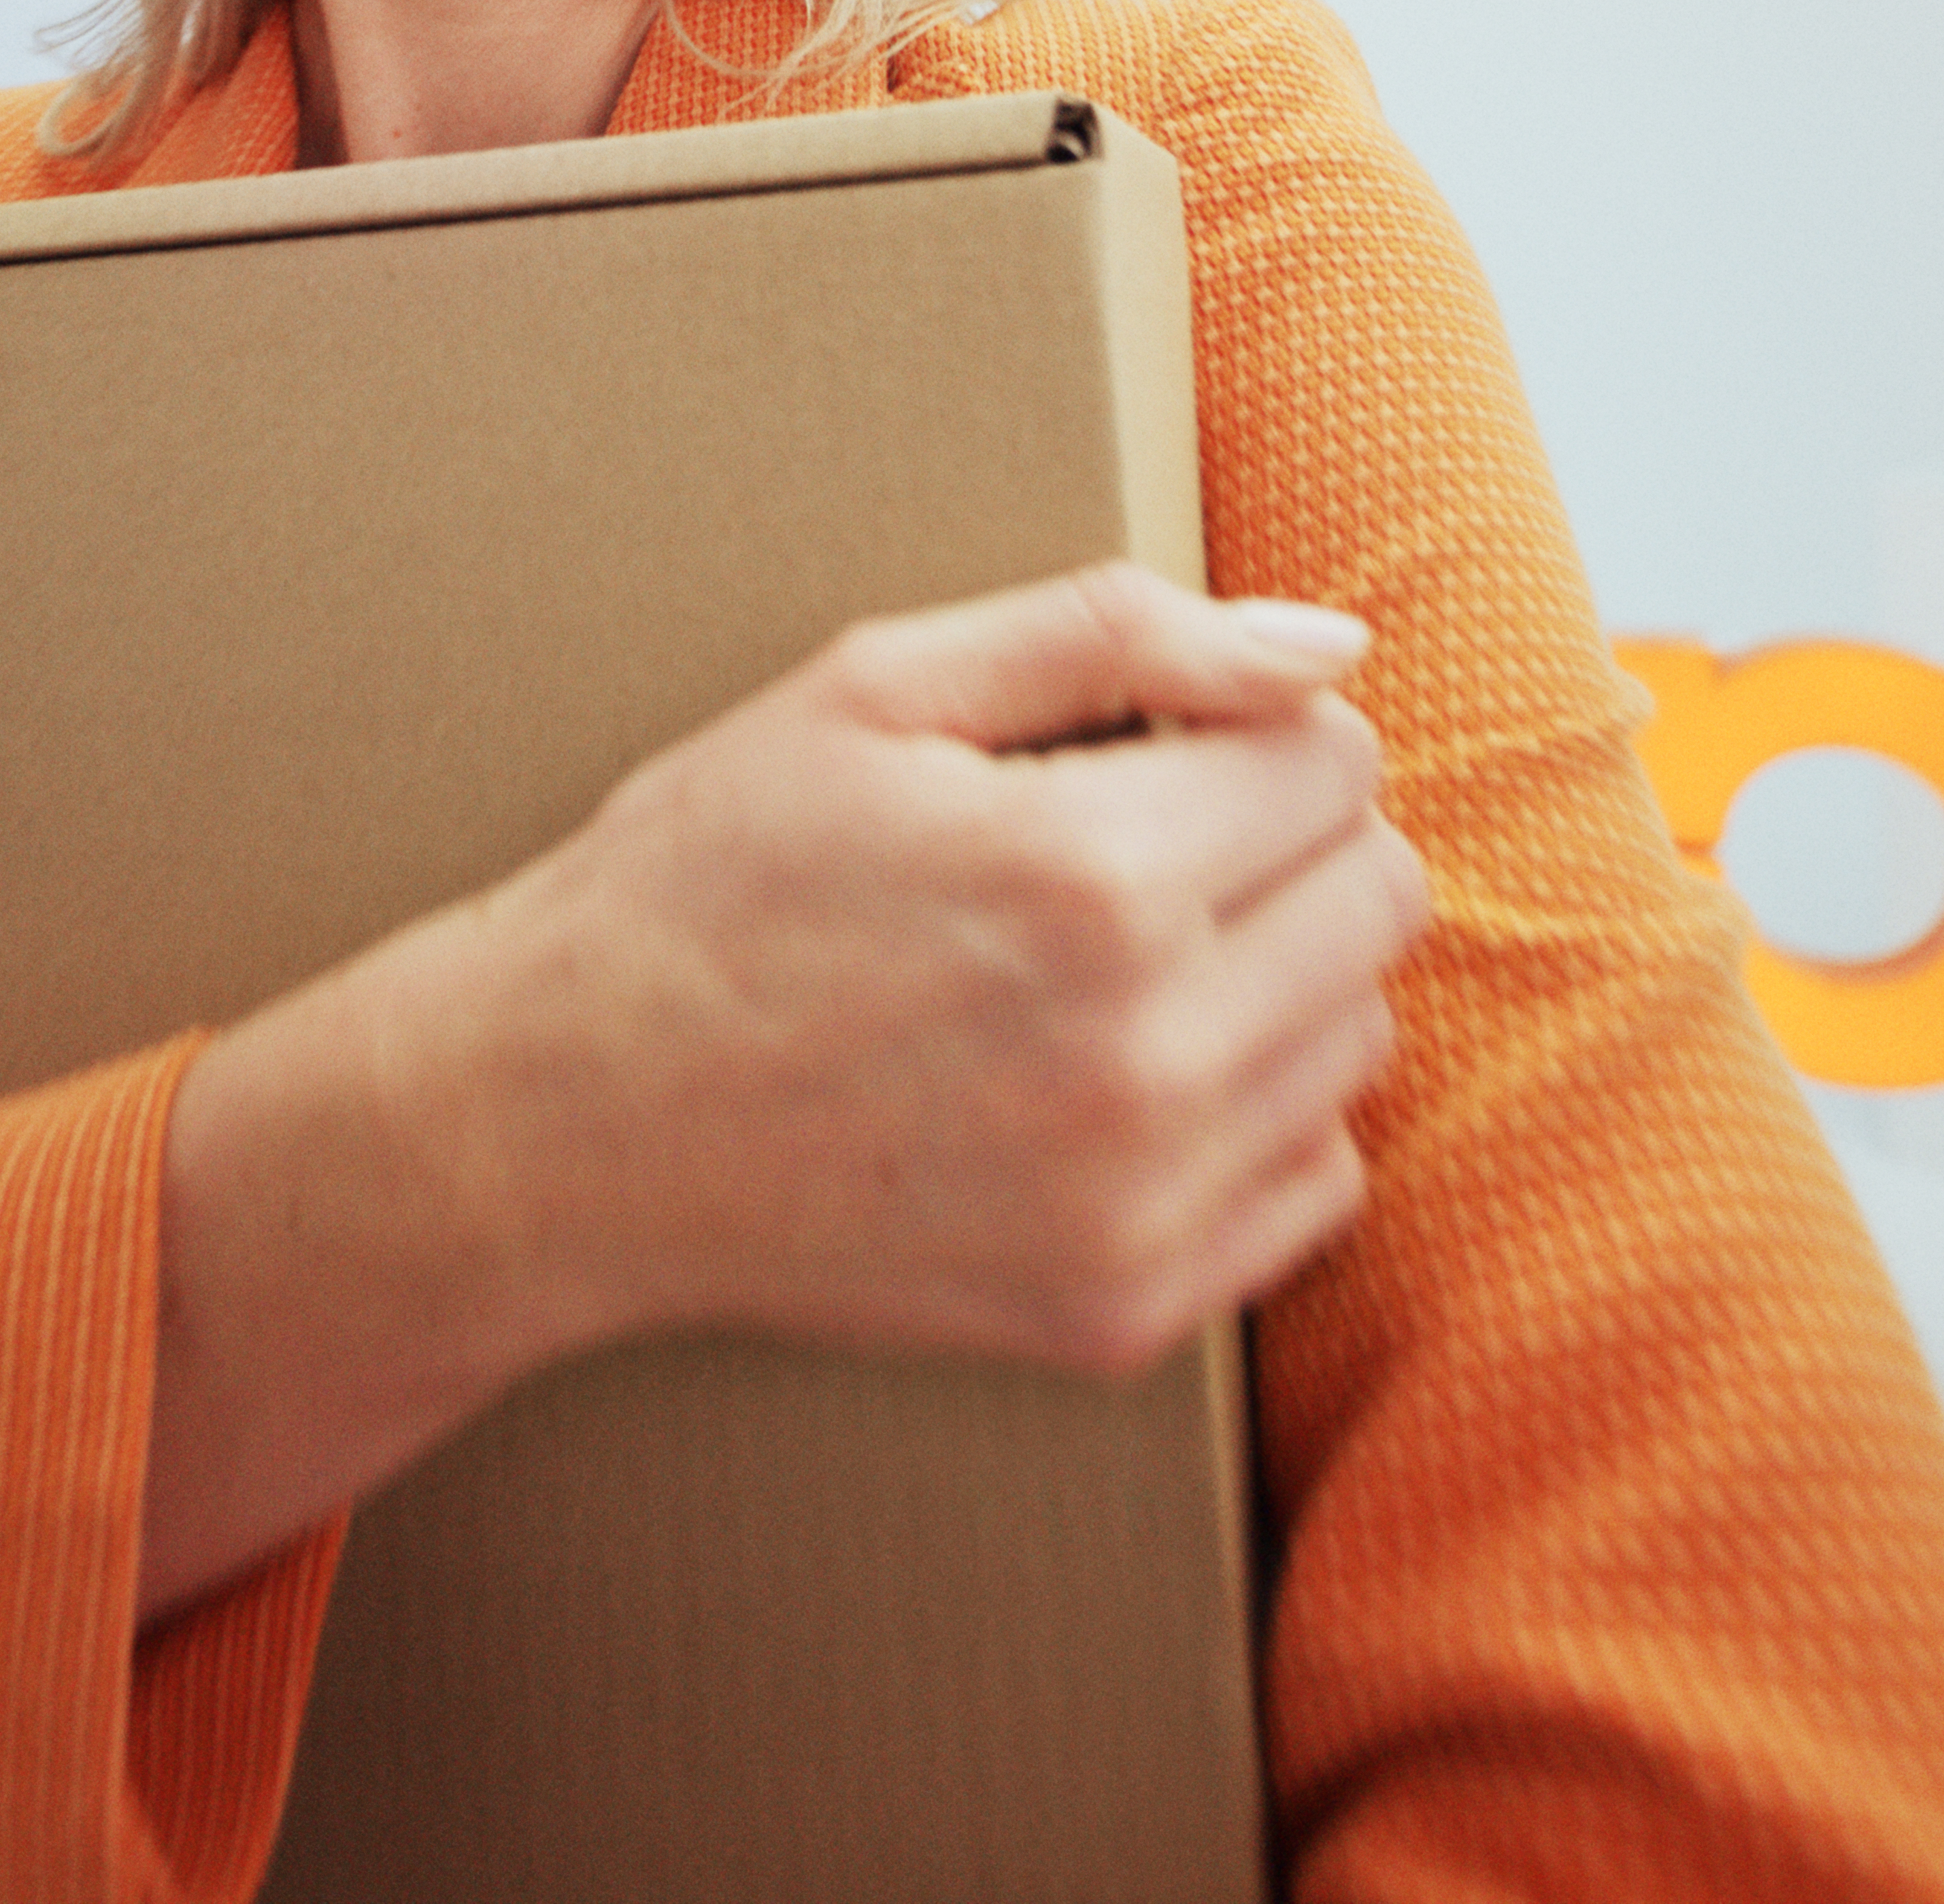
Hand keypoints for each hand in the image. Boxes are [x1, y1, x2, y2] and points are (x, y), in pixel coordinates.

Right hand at [143, 563, 1426, 1612]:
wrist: (562, 1122)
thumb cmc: (709, 874)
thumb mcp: (874, 686)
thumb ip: (1119, 632)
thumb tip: (1332, 644)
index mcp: (1092, 878)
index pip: (1335, 758)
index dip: (1245, 725)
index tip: (1145, 745)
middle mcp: (1144, 1057)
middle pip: (1381, 898)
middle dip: (1280, 839)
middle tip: (1135, 840)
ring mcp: (1141, 1205)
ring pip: (1360, 1039)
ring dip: (1272, 975)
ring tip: (1104, 961)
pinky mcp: (1123, 1311)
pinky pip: (1317, 1184)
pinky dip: (1250, 1117)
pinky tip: (1109, 1076)